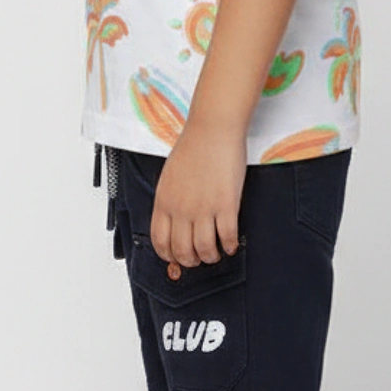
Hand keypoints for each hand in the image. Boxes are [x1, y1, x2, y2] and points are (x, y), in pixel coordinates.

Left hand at [150, 119, 244, 269]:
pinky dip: (229, 246)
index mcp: (164, 201)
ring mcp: (203, 207)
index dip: (169, 256)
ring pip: (204, 249)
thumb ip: (169, 200)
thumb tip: (174, 220)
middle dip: (191, 261)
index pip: (160, 241)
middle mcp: (181, 208)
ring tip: (216, 253)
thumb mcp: (169, 177)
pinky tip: (230, 244)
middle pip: (182, 251)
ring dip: (211, 257)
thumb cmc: (193, 148)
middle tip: (199, 259)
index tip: (177, 258)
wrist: (213, 129)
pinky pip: (227, 236)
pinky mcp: (226, 204)